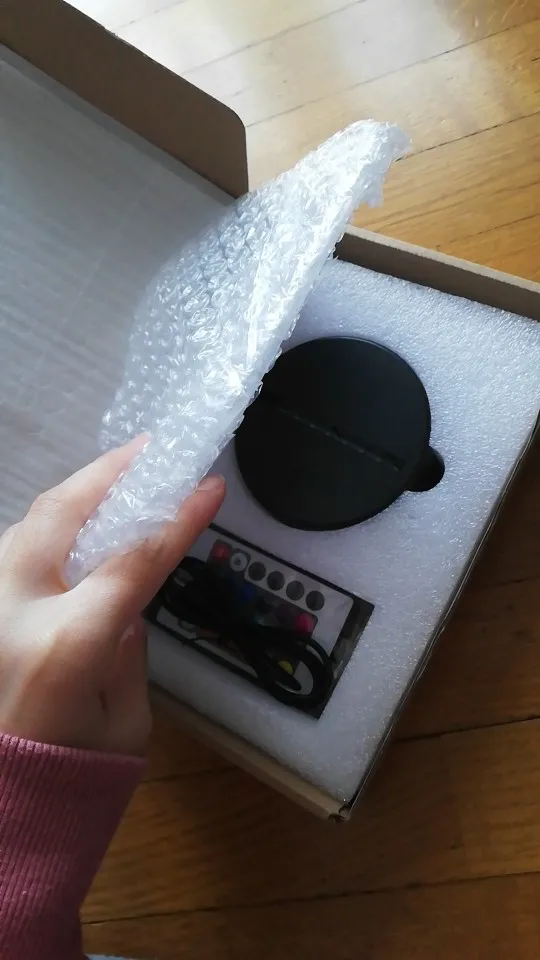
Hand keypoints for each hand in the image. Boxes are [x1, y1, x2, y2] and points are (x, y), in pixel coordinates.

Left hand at [0, 438, 224, 755]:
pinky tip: (76, 526)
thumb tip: (129, 599)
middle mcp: (14, 612)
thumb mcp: (125, 724)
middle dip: (108, 472)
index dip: (177, 519)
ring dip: (75, 495)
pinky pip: (11, 552)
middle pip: (62, 514)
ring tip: (118, 478)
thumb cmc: (70, 783)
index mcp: (66, 644)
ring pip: (27, 525)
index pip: (133, 560)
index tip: (209, 485)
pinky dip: (48, 528)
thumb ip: (129, 649)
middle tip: (150, 451)